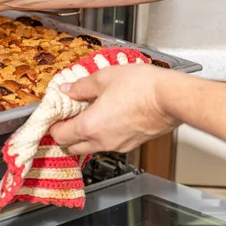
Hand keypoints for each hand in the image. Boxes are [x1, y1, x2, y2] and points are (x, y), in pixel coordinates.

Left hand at [49, 64, 179, 154]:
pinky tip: (108, 117)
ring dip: (84, 136)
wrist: (172, 98)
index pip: (59, 136)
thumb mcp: (103, 78)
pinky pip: (109, 144)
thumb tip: (67, 89)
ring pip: (91, 147)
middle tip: (67, 118)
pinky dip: (102, 135)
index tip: (54, 116)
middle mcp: (102, 141)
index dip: (53, 126)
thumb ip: (81, 86)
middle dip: (66, 135)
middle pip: (72, 148)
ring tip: (88, 114)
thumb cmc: (141, 87)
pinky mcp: (132, 144)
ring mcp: (118, 145)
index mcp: (90, 127)